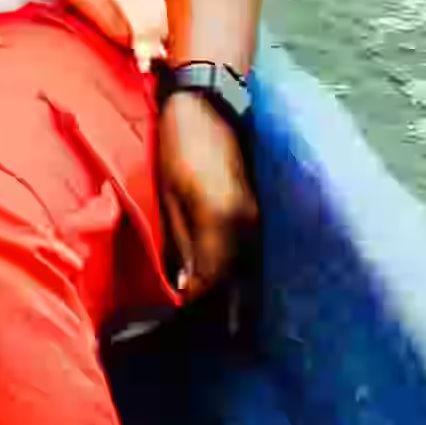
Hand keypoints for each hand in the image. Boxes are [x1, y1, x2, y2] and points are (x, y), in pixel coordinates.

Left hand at [154, 85, 259, 308]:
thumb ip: (180, 242)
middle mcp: (246, 225)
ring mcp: (256, 217)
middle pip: (234, 281)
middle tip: (197, 320)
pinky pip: (247, 251)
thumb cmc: (178, 144)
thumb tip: (183, 284)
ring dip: (228, 289)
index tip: (176, 316)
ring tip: (210, 307)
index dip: (194, 302)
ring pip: (244, 269)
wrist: (209, 104)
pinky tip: (221, 278)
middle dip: (216, 304)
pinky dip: (234, 269)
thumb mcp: (169, 195)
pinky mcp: (256, 209)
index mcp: (221, 222)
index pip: (211, 280)